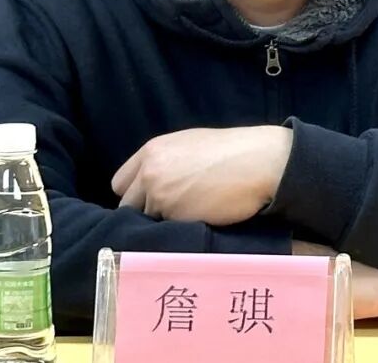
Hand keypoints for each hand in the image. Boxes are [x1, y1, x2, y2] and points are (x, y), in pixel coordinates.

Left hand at [112, 126, 292, 224]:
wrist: (258, 162)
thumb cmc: (231, 151)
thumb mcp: (189, 145)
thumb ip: (163, 161)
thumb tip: (152, 182)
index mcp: (151, 151)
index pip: (119, 182)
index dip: (134, 193)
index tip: (149, 200)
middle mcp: (149, 173)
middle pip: (126, 205)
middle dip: (143, 211)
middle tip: (168, 213)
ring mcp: (160, 197)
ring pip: (146, 221)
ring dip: (161, 223)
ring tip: (187, 218)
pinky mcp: (176, 218)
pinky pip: (166, 232)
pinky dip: (176, 232)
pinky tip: (195, 223)